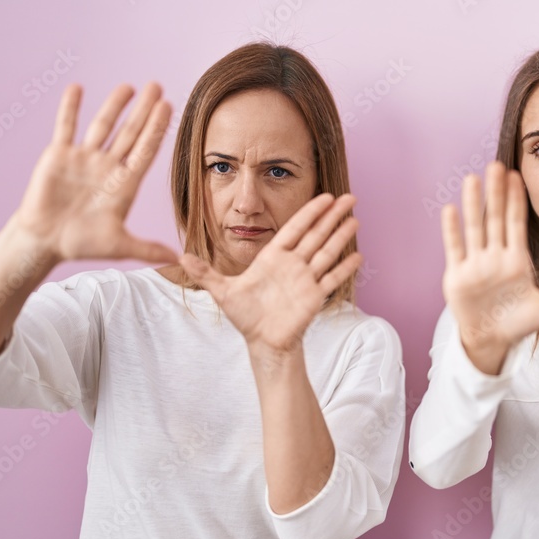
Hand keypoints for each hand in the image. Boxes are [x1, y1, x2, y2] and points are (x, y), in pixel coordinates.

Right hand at [11, 82, 177, 264]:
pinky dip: (70, 108)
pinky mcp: (59, 156)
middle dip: (144, 111)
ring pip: (102, 126)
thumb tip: (177, 259)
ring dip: (114, 105)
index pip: (145, 150)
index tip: (169, 108)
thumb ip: (147, 249)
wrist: (44, 242)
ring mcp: (84, 159)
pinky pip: (66, 127)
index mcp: (124, 184)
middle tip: (158, 87)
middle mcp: (107, 167)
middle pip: (130, 133)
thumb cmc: (81, 244)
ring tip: (129, 87)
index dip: (156, 130)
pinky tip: (77, 88)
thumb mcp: (119, 245)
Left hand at [180, 193, 361, 353]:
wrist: (262, 341)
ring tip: (355, 219)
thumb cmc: (245, 316)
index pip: (295, 228)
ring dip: (341, 236)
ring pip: (327, 252)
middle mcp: (293, 264)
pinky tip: (358, 256)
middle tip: (350, 197)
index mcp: (273, 257)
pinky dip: (345, 269)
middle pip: (317, 234)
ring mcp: (306, 279)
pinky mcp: (314, 297)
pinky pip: (332, 279)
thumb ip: (205, 274)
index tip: (325, 197)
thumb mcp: (222, 292)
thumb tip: (180, 257)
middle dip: (333, 216)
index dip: (310, 212)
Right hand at [441, 162, 538, 373]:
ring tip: (472, 178)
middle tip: (497, 164)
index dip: (517, 201)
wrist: (490, 338)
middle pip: (496, 219)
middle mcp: (496, 257)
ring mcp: (476, 265)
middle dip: (497, 193)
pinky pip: (455, 248)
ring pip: (475, 228)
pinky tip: (450, 209)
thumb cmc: (517, 321)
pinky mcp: (458, 276)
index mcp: (517, 261)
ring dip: (474, 205)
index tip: (518, 176)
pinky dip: (452, 231)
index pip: (517, 225)